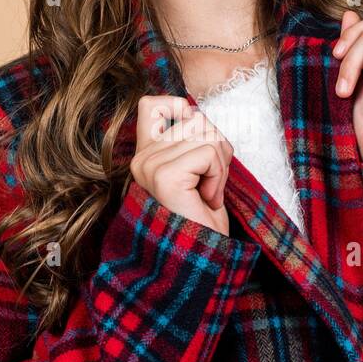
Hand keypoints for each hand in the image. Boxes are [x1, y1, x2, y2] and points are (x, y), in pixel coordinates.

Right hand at [130, 94, 234, 235]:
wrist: (202, 256)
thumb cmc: (202, 217)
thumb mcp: (196, 169)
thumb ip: (190, 140)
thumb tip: (193, 111)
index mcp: (146, 155)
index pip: (152, 105)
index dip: (180, 108)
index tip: (196, 142)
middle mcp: (142, 159)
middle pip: (197, 119)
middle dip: (217, 151)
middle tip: (208, 185)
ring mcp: (150, 167)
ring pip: (207, 135)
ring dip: (220, 167)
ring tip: (207, 194)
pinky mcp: (165, 176)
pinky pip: (209, 153)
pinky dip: (219, 177)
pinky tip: (207, 200)